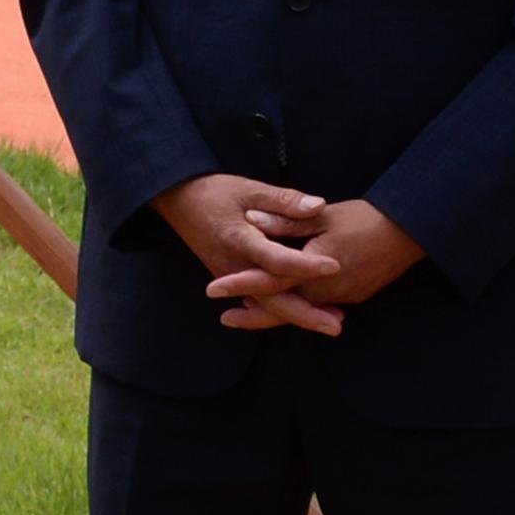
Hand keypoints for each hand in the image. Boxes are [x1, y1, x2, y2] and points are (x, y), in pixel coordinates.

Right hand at [154, 171, 344, 334]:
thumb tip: (318, 206)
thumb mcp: (249, 189)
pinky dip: (283, 309)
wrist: (179, 201)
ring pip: (265, 305)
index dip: (305, 265)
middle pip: (270, 298)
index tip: (335, 266)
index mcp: (239, 240)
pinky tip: (308, 312)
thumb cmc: (215, 192)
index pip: (275, 259)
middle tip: (336, 325)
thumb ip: (284, 200)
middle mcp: (233, 266)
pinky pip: (259, 299)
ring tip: (331, 323)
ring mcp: (230, 276)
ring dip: (298, 316)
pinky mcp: (231, 279)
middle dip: (304, 314)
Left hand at [203, 189, 422, 331]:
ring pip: (303, 310)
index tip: (212, 288)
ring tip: (247, 312)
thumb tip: (251, 219)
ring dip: (276, 311)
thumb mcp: (323, 215)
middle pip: (284, 308)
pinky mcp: (354, 296)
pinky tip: (285, 301)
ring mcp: (345, 297)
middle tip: (225, 317)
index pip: (271, 280)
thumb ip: (286, 220)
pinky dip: (299, 306)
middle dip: (254, 314)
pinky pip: (320, 306)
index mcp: (317, 268)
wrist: (411, 231)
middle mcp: (330, 290)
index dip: (240, 284)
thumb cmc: (367, 218)